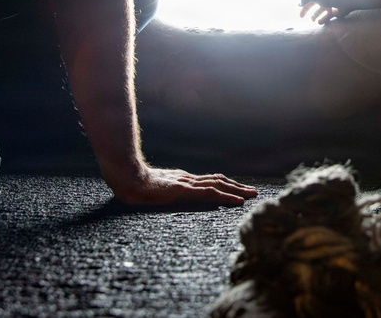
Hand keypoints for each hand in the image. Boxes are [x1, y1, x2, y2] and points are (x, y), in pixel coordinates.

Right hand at [108, 165, 257, 207]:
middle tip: (253, 191)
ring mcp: (187, 184)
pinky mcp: (185, 190)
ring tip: (251, 195)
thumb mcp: (152, 189)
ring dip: (237, 190)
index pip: (208, 181)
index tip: (237, 189)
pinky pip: (210, 193)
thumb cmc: (134, 186)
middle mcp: (188, 179)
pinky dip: (226, 196)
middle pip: (218, 181)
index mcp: (182, 180)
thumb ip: (162, 190)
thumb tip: (166, 194)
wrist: (127, 179)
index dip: (224, 185)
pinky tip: (238, 201)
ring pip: (218, 185)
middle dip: (236, 186)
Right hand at [299, 0, 347, 23]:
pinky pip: (328, 16)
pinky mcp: (336, 11)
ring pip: (320, 10)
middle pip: (313, 2)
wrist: (346, 0)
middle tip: (301, 16)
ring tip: (313, 20)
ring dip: (315, 15)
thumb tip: (298, 3)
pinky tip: (319, 22)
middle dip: (306, 9)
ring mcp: (330, 3)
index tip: (300, 4)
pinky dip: (323, 19)